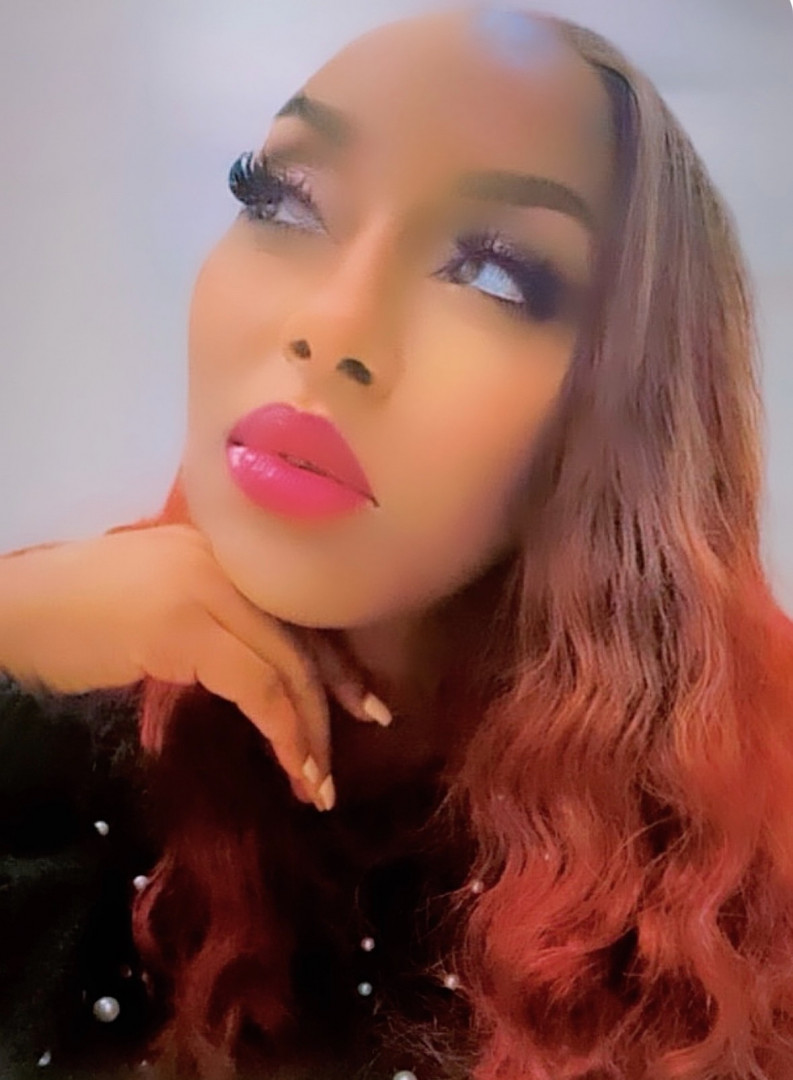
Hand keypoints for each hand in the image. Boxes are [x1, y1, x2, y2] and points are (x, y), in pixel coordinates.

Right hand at [0, 524, 391, 809]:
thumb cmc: (76, 615)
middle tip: (367, 735)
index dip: (337, 659)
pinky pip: (258, 687)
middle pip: (302, 637)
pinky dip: (284, 733)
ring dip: (311, 732)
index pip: (299, 609)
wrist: (12, 610)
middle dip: (337, 696)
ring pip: (287, 667)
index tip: (363, 701)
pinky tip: (292, 770)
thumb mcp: (162, 604)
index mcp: (225, 553)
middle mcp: (226, 562)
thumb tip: (264, 670)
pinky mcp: (188, 626)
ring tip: (319, 784)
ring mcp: (208, 589)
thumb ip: (217, 621)